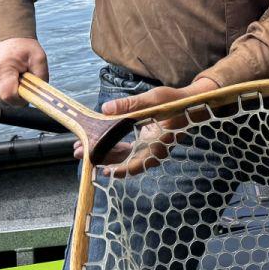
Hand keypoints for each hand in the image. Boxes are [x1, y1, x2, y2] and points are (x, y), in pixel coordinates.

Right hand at [0, 37, 47, 105]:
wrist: (6, 38)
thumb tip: (40, 95)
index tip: (29, 90)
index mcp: (0, 71)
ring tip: (16, 78)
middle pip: (5, 101)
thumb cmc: (23, 48)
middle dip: (18, 96)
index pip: (9, 97)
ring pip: (1, 101)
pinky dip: (4, 91)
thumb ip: (41, 77)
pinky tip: (8, 79)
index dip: (22, 98)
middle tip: (24, 81)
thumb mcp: (39, 58)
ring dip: (12, 94)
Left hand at [88, 75, 220, 175]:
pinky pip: (126, 149)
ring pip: (122, 156)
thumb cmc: (176, 102)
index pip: (137, 163)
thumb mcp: (154, 100)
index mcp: (158, 145)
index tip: (104, 170)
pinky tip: (97, 142)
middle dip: (100, 158)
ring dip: (102, 152)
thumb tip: (105, 109)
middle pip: (123, 161)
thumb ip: (131, 105)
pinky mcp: (144, 142)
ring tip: (80, 148)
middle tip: (78, 153)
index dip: (120, 169)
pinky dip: (111, 147)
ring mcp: (147, 148)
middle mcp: (152, 150)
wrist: (190, 103)